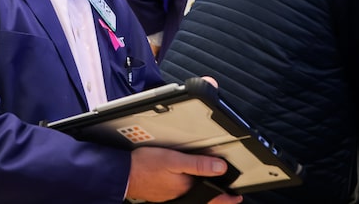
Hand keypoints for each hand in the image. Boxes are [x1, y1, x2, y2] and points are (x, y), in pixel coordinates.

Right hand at [126, 147, 242, 202]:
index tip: (237, 197)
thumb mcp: (173, 160)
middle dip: (214, 196)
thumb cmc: (144, 166)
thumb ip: (197, 164)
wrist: (122, 174)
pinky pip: (179, 194)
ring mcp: (169, 196)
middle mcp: (179, 196)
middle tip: (225, 193)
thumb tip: (220, 167)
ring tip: (206, 186)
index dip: (227, 198)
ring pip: (191, 196)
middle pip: (202, 198)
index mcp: (186, 190)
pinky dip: (185, 190)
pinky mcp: (161, 193)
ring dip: (200, 193)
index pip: (214, 198)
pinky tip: (181, 183)